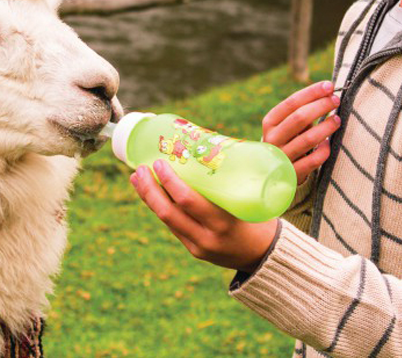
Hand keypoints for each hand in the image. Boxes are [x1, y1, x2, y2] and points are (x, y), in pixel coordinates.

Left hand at [129, 160, 276, 271]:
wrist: (265, 255)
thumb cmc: (260, 218)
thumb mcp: (247, 200)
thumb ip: (227, 180)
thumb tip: (205, 146)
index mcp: (223, 222)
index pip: (187, 201)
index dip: (169, 181)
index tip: (159, 162)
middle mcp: (207, 237)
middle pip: (168, 213)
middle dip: (150, 189)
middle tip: (140, 168)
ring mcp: (198, 247)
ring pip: (165, 221)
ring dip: (148, 198)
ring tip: (136, 178)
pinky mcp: (193, 250)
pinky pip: (171, 227)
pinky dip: (159, 207)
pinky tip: (150, 193)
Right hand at [262, 80, 339, 183]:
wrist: (272, 173)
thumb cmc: (287, 141)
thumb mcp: (286, 125)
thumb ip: (302, 111)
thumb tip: (327, 92)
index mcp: (270, 122)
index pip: (291, 102)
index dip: (312, 92)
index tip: (329, 86)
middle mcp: (273, 138)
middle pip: (299, 118)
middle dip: (321, 106)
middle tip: (336, 100)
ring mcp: (281, 157)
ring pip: (308, 139)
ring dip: (326, 127)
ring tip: (337, 119)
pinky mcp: (292, 173)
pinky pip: (312, 161)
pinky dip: (323, 150)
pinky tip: (329, 144)